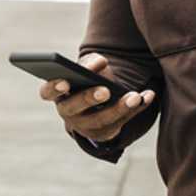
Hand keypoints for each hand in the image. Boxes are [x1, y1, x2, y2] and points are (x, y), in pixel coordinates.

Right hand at [38, 53, 155, 142]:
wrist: (99, 104)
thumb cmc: (88, 80)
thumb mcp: (87, 69)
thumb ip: (90, 63)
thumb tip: (98, 63)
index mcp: (59, 94)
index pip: (47, 92)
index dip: (54, 88)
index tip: (64, 82)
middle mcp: (69, 112)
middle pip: (75, 108)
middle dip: (89, 99)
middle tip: (105, 91)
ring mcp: (87, 125)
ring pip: (102, 120)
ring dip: (120, 107)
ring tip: (135, 96)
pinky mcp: (108, 131)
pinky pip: (124, 120)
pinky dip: (138, 107)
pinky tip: (149, 95)